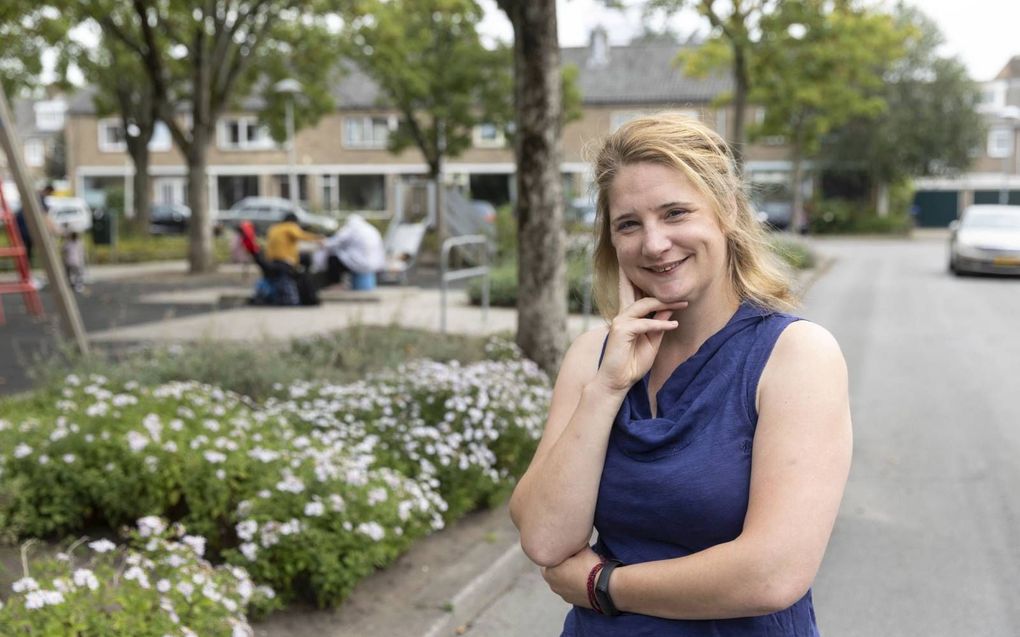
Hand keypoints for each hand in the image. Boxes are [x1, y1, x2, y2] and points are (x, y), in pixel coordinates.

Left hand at [541, 546, 601, 607]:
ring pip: (560, 580)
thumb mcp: (581, 548)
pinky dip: (572, 584)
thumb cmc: (589, 566)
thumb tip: (572, 537)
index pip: (548, 557)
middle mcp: (551, 584)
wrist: (603, 588)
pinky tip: (582, 579)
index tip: (566, 549)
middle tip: (572, 557)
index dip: (557, 552)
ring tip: (579, 569)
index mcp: (548, 570)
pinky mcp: (570, 600)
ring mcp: (560, 594)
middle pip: (553, 569)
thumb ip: (573, 543)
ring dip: (566, 575)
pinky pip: (568, 588)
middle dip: (561, 564)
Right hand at [593, 265, 686, 393]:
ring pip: (644, 305)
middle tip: (681, 289)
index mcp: (628, 316)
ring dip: (665, 304)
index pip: (634, 293)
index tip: (664, 276)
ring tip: (683, 303)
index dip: (645, 282)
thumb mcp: (652, 341)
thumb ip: (659, 324)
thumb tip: (669, 307)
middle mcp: (622, 315)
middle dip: (659, 289)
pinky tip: (673, 325)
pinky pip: (645, 323)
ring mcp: (619, 321)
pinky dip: (660, 324)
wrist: (618, 381)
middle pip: (638, 293)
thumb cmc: (633, 363)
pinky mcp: (621, 330)